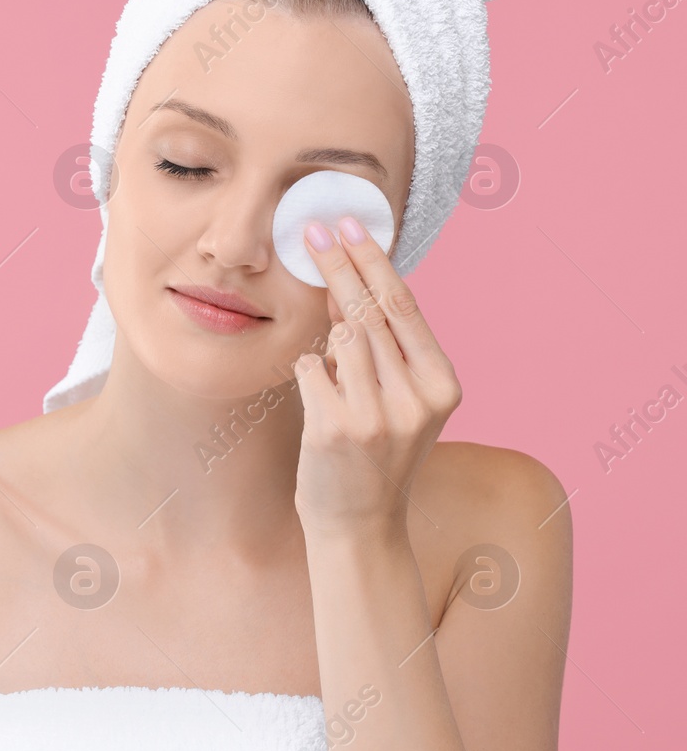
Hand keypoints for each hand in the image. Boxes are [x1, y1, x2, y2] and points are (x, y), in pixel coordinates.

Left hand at [292, 217, 462, 539]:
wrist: (359, 525)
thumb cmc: (374, 454)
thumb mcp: (398, 399)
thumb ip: (382, 347)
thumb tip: (344, 281)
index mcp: (443, 385)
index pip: (405, 306)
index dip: (374, 260)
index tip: (348, 225)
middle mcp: (416, 398)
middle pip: (370, 311)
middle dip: (339, 265)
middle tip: (313, 230)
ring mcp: (376, 415)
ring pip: (338, 338)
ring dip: (326, 337)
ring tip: (334, 366)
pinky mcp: (334, 429)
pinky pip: (309, 368)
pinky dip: (308, 371)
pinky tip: (318, 396)